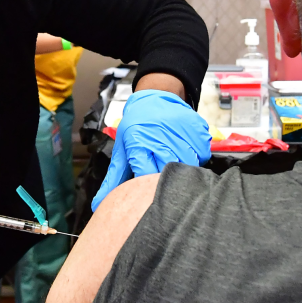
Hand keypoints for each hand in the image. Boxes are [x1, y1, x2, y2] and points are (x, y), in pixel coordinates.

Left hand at [92, 90, 211, 210]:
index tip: (149, 190)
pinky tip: (186, 149)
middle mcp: (161, 138)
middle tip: (164, 174)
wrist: (156, 97)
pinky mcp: (198, 129)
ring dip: (183, 168)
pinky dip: (197, 157)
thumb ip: (113, 179)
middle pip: (170, 172)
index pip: (147, 177)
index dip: (148, 187)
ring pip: (189, 165)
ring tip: (173, 159)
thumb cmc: (136, 126)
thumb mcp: (122, 150)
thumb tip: (99, 205)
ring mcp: (182, 133)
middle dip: (167, 179)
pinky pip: (203, 155)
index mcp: (139, 143)